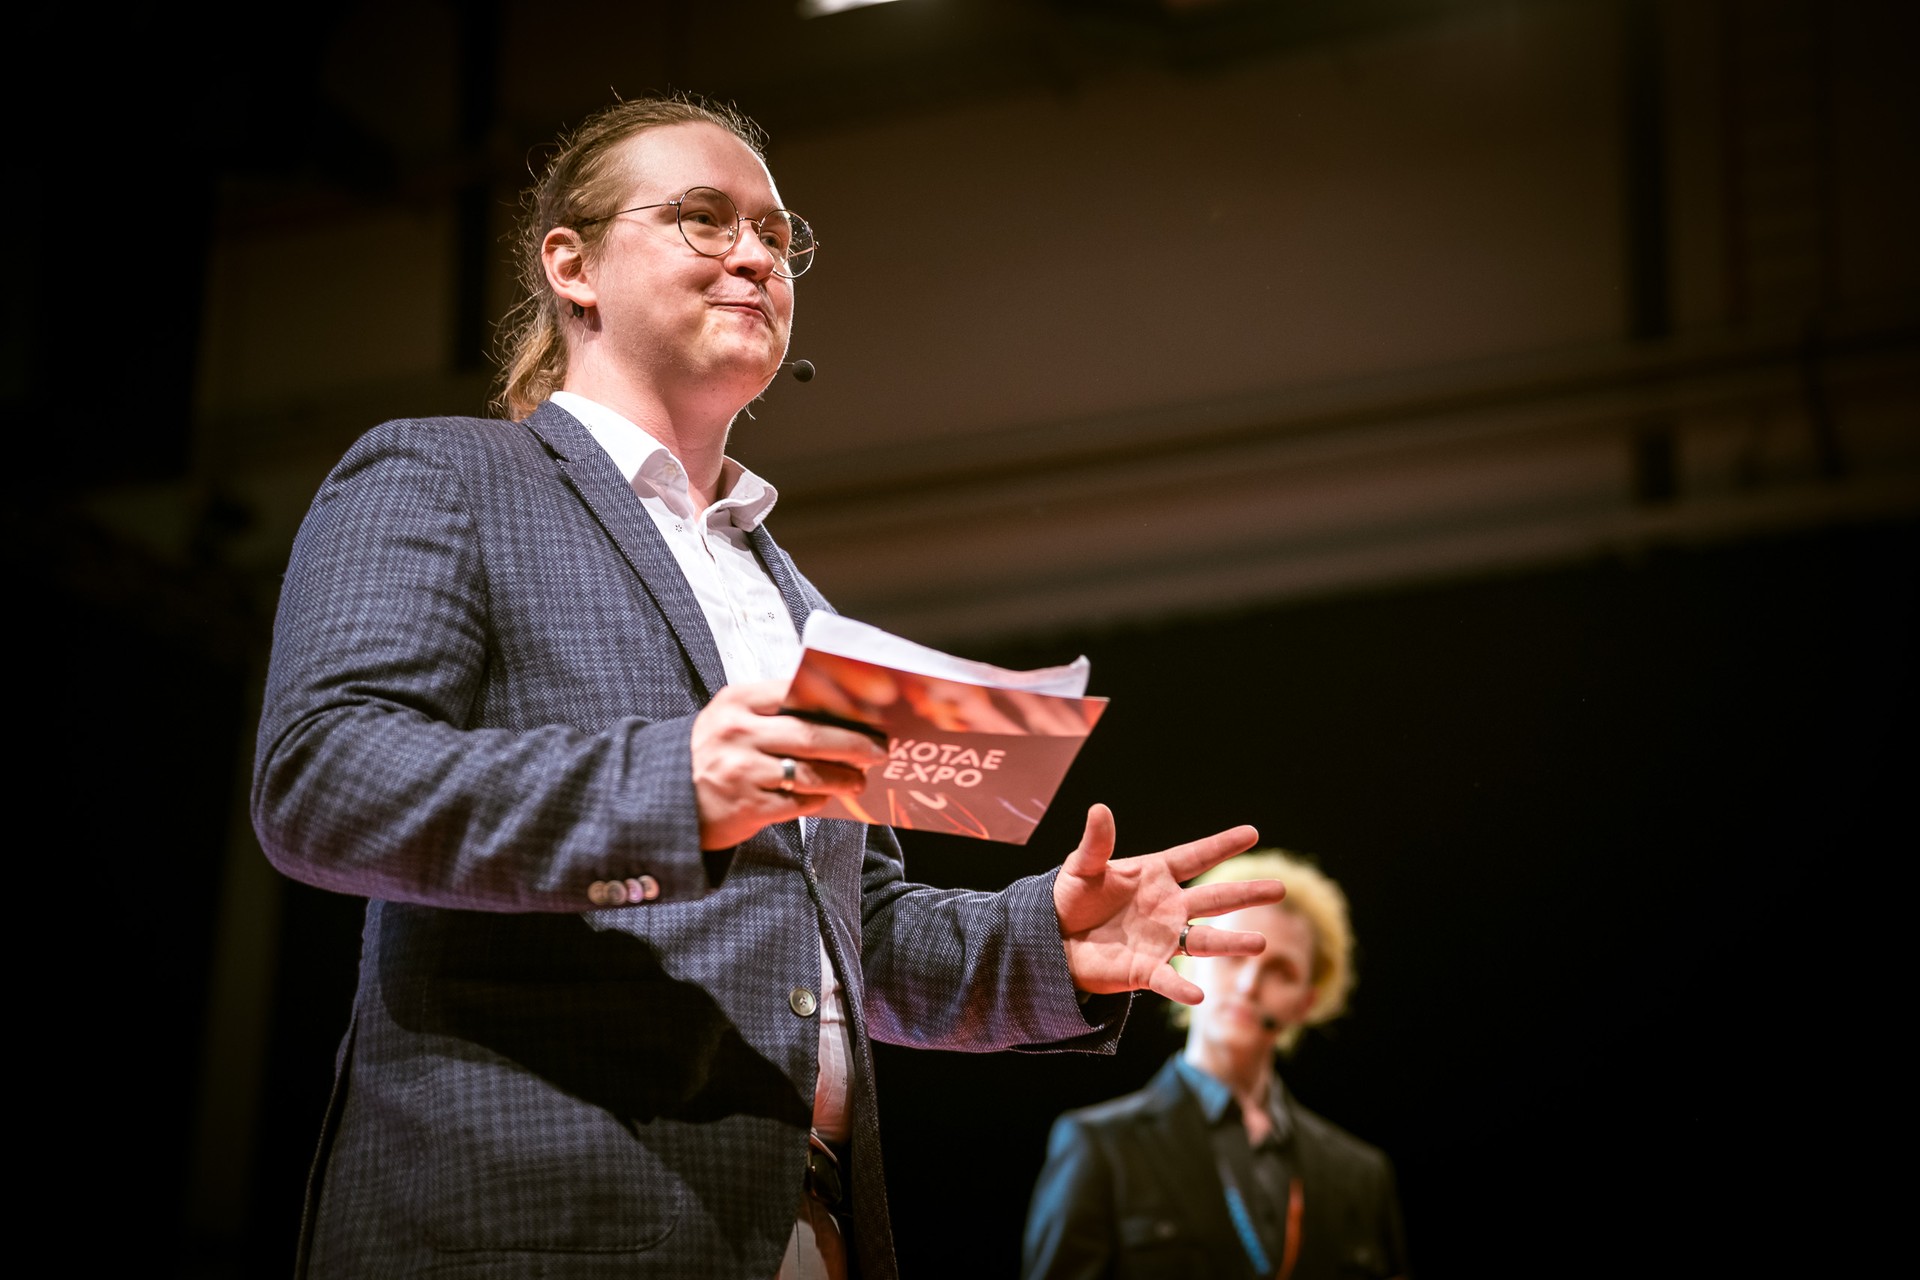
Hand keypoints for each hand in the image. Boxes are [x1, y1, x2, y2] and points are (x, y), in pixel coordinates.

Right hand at [691, 679, 885, 849]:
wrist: (665, 796)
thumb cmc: (713, 752)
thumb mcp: (733, 718)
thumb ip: (775, 710)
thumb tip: (838, 714)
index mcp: (737, 701)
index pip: (797, 693)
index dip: (837, 702)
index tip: (868, 711)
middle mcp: (738, 733)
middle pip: (811, 735)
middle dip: (854, 744)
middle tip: (879, 750)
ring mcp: (741, 771)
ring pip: (809, 773)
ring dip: (843, 778)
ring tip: (858, 780)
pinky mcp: (747, 806)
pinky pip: (797, 803)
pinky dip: (817, 800)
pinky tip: (825, 797)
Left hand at [1052, 804, 1275, 1003]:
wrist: (1054, 941)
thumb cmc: (1070, 899)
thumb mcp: (1081, 868)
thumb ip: (1095, 844)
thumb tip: (1099, 809)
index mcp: (1155, 876)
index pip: (1195, 857)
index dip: (1222, 846)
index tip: (1252, 833)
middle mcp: (1168, 908)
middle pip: (1214, 899)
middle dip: (1246, 894)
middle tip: (1281, 889)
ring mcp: (1162, 940)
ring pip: (1205, 941)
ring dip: (1232, 943)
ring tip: (1261, 944)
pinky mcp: (1146, 971)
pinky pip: (1168, 980)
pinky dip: (1182, 989)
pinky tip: (1198, 997)